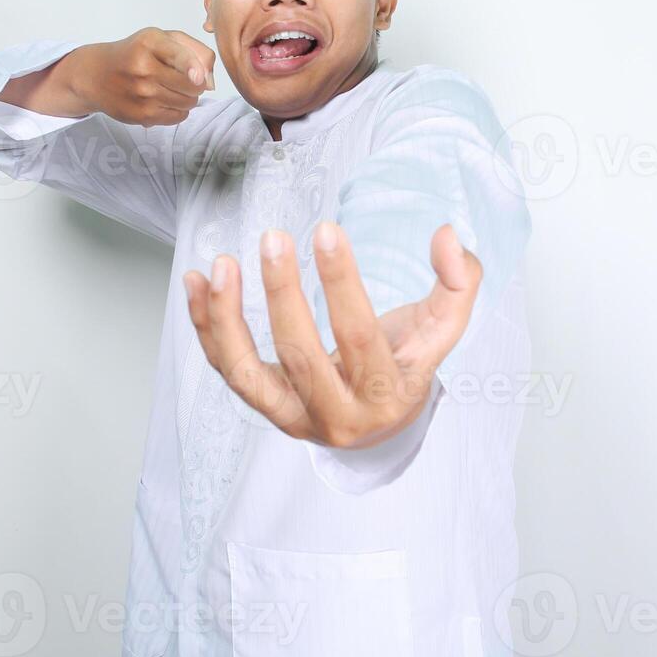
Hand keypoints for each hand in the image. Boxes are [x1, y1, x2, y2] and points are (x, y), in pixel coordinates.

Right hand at [72, 28, 215, 126]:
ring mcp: (142, 94)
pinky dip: (178, 110)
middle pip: (193, 85)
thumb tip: (211, 82)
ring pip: (188, 102)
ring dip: (188, 97)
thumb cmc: (135, 53)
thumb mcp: (162, 39)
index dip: (193, 68)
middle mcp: (143, 68)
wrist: (96, 75)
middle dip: (197, 83)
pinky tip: (164, 100)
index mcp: (149, 43)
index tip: (198, 78)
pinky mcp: (141, 115)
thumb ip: (195, 51)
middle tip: (185, 78)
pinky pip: (178, 117)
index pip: (178, 56)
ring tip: (171, 88)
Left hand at [181, 222, 482, 449]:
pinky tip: (197, 281)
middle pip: (300, 355)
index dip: (341, 283)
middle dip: (281, 293)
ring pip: (247, 374)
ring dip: (226, 318)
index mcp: (387, 393)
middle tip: (272, 238)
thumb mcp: (441, 329)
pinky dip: (206, 326)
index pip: (359, 336)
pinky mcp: (264, 408)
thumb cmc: (406, 365)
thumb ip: (459, 282)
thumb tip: (445, 236)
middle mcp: (337, 415)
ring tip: (220, 266)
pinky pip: (227, 369)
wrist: (377, 425)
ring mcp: (294, 417)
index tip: (326, 231)